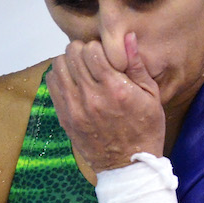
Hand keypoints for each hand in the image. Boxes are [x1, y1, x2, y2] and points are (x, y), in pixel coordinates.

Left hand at [47, 33, 165, 172]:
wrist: (128, 166)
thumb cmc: (146, 129)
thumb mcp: (151, 96)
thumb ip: (137, 65)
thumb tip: (127, 36)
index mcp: (115, 89)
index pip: (91, 50)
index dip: (97, 47)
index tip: (105, 56)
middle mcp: (91, 97)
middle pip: (72, 54)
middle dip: (82, 51)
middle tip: (92, 61)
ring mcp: (74, 108)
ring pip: (58, 66)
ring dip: (69, 63)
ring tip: (81, 71)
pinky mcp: (64, 117)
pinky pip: (52, 84)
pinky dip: (60, 77)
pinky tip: (73, 83)